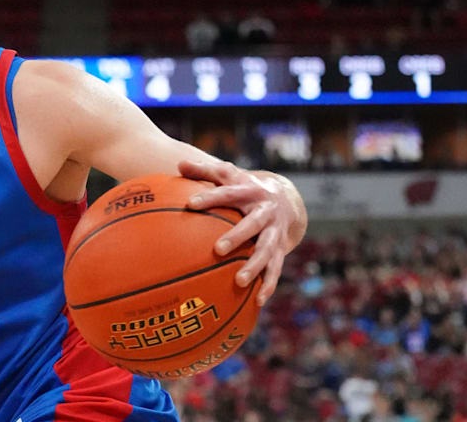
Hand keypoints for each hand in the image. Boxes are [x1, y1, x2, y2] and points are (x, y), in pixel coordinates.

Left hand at [179, 159, 306, 305]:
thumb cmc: (245, 187)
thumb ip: (204, 171)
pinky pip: (276, 269)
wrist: (287, 197)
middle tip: (217, 250)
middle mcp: (266, 212)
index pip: (228, 193)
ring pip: (267, 251)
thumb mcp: (228, 174)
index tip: (190, 205)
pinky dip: (268, 284)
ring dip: (255, 266)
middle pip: (252, 225)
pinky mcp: (280, 249)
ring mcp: (275, 232)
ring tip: (238, 281)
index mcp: (250, 191)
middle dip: (237, 237)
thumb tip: (179, 164)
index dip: (209, 197)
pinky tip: (257, 301)